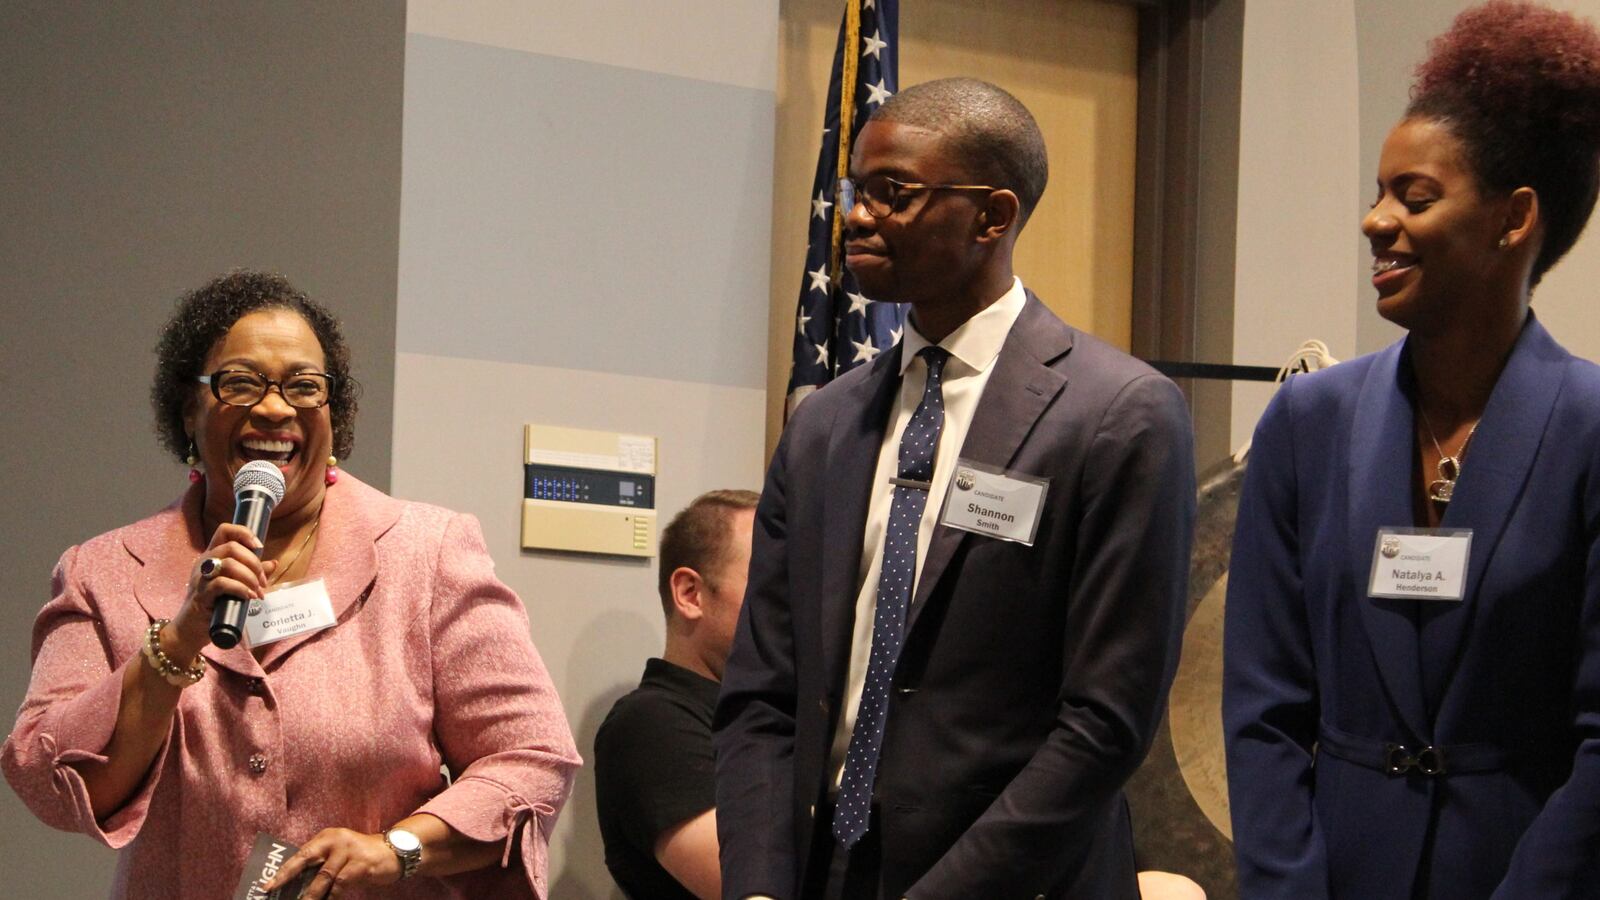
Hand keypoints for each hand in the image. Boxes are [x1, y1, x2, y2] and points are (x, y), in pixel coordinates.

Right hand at [167, 522, 276, 658]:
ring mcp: (200, 578)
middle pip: (232, 547)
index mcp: (212, 556)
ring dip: (250, 577)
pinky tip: (248, 597)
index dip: (244, 533)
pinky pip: (222, 584)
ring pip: (229, 564)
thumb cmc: (214, 607)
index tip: (259, 547)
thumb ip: (252, 574)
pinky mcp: (200, 595)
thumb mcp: (235, 586)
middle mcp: (204, 563)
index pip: (225, 530)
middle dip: (254, 563)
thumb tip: (273, 563)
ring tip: (257, 592)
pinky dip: (240, 589)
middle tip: (262, 582)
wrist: (190, 631)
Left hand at [264, 828, 399, 897]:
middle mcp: (336, 840)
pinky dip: (332, 897)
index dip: (284, 870)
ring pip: (324, 878)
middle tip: (274, 892)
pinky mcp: (361, 864)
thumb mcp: (340, 854)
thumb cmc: (361, 856)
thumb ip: (322, 863)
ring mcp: (349, 851)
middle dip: (288, 878)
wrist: (394, 852)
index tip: (268, 886)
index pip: (301, 854)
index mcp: (327, 837)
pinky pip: (340, 885)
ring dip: (312, 895)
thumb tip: (297, 885)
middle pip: (307, 859)